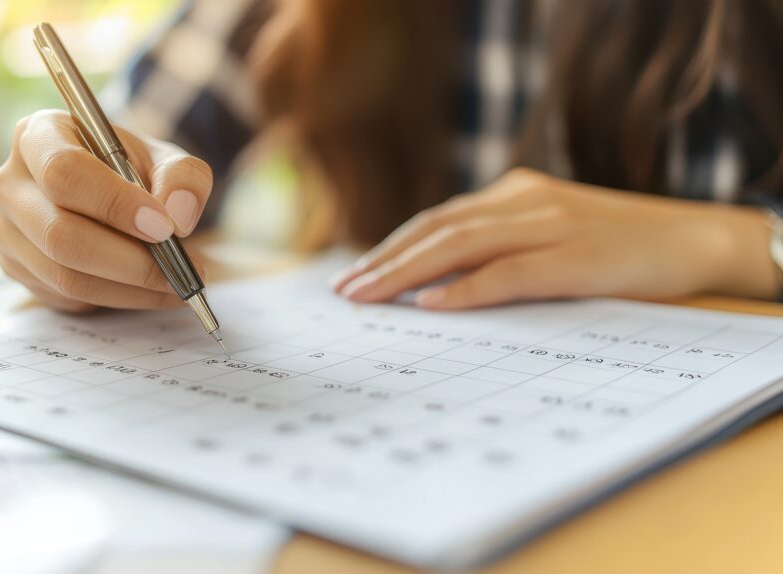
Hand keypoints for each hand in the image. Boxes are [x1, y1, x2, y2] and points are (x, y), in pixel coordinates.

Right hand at [0, 110, 213, 311]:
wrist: (111, 194)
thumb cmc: (132, 171)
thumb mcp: (166, 160)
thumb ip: (183, 177)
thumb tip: (178, 215)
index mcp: (39, 135)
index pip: (64, 171)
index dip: (114, 203)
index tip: (164, 227)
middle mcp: (10, 183)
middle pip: (59, 233)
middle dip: (130, 260)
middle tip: (182, 269)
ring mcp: (6, 231)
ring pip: (64, 275)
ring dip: (130, 288)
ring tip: (176, 284)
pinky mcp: (16, 269)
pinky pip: (67, 296)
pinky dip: (118, 298)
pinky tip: (148, 289)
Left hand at [332, 168, 779, 308]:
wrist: (697, 241)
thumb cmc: (618, 248)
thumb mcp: (552, 238)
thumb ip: (502, 251)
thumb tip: (438, 287)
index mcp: (515, 195)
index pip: (438, 220)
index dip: (392, 247)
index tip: (355, 274)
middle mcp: (525, 202)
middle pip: (437, 229)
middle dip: (384, 261)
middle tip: (344, 291)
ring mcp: (550, 226)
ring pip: (460, 244)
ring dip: (406, 272)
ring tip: (368, 296)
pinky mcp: (575, 257)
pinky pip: (509, 272)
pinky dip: (466, 289)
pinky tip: (431, 305)